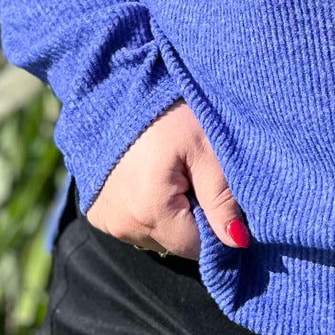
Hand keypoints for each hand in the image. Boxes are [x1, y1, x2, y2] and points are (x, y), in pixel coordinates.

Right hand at [84, 99, 251, 258]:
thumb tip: (238, 243)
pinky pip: (133, 224)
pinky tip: (151, 177)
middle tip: (196, 176)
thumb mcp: (206, 147)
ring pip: (155, 235)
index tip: (221, 197)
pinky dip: (147, 208)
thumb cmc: (169, 111)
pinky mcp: (96, 212)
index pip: (198, 248)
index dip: (217, 227)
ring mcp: (106, 220)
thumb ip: (222, 198)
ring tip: (173, 173)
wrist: (118, 86)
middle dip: (194, 219)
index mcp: (151, 211)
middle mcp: (123, 225)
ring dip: (170, 215)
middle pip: (175, 243)